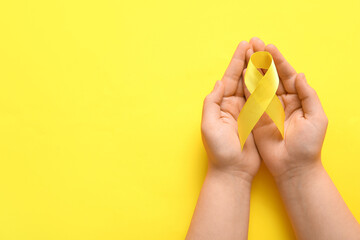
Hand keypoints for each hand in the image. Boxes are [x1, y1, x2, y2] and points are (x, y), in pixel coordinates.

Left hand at [201, 41, 260, 181]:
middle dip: (248, 61)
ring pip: (253, 86)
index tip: (244, 46)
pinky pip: (263, 100)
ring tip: (265, 54)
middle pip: (241, 79)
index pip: (229, 79)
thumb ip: (212, 103)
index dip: (237, 62)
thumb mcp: (209, 126)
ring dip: (258, 70)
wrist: (233, 171)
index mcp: (221, 105)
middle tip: (256, 44)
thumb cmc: (219, 151)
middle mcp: (233, 105)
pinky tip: (272, 75)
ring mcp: (245, 112)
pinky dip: (267, 87)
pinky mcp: (257, 120)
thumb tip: (219, 82)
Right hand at [243, 37, 327, 181]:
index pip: (286, 75)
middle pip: (270, 76)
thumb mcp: (316, 118)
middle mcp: (281, 101)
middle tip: (254, 42)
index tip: (269, 47)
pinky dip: (245, 85)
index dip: (278, 61)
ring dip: (252, 68)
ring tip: (246, 52)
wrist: (292, 167)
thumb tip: (299, 75)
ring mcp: (267, 108)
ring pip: (259, 84)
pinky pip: (250, 99)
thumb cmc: (308, 145)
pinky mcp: (256, 117)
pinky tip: (241, 72)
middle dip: (262, 59)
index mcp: (296, 99)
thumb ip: (308, 95)